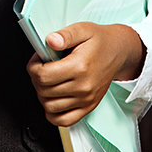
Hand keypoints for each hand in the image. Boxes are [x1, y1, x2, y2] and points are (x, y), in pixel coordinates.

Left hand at [26, 22, 145, 125]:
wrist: (118, 52)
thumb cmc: (99, 41)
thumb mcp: (82, 30)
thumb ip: (65, 35)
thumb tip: (51, 41)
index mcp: (79, 66)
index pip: (43, 75)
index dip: (33, 67)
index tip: (37, 60)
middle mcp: (83, 86)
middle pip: (44, 91)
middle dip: (36, 78)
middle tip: (42, 68)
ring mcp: (86, 99)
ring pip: (50, 107)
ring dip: (42, 95)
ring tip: (48, 82)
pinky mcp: (88, 107)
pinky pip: (64, 121)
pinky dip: (53, 114)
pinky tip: (53, 99)